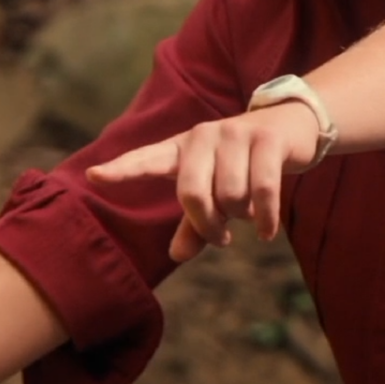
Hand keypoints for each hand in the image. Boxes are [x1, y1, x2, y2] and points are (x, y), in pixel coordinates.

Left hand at [85, 102, 320, 261]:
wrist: (290, 128)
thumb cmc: (243, 165)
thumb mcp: (216, 193)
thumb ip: (195, 224)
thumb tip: (176, 256)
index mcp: (182, 148)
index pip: (146, 159)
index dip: (121, 170)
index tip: (93, 176)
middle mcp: (203, 136)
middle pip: (191, 193)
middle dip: (207, 225)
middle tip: (221, 238)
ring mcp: (235, 134)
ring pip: (230, 196)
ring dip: (241, 217)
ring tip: (249, 215)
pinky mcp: (266, 140)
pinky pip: (261, 190)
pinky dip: (265, 218)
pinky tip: (266, 231)